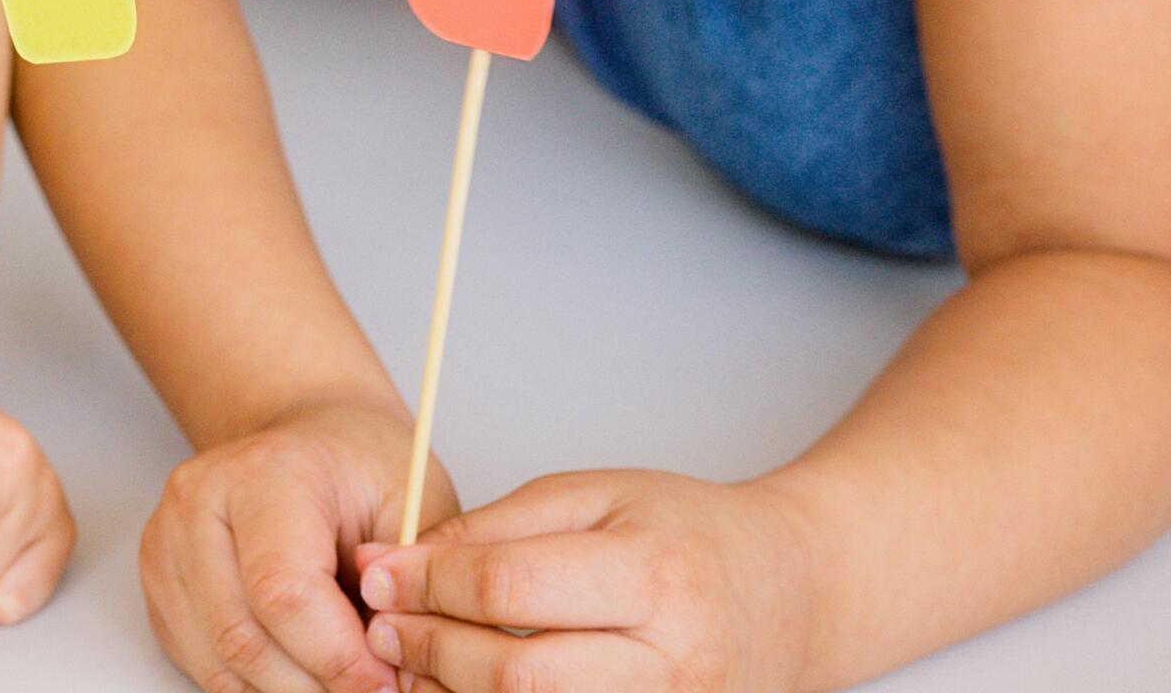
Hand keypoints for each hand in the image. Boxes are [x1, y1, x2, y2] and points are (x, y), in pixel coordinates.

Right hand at [143, 397, 455, 692]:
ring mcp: (167, 542)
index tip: (384, 682)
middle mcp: (200, 502)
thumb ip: (408, 581)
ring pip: (219, 662)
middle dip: (314, 685)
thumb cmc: (360, 469)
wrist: (313, 443)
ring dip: (284, 690)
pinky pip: (203, 664)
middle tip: (368, 690)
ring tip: (336, 676)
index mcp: (267, 473)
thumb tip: (395, 664)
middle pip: (243, 638)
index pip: (282, 592)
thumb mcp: (415, 505)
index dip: (336, 657)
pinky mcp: (158, 581)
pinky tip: (298, 664)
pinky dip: (255, 684)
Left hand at [354, 470, 816, 692]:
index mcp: (658, 575)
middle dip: (430, 649)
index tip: (378, 574)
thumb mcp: (595, 496)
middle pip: (516, 676)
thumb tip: (399, 565)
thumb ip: (496, 530)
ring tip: (414, 661)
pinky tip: (465, 687)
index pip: (511, 590)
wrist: (792, 594)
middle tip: (382, 626)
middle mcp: (674, 663)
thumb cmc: (688, 534)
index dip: (427, 585)